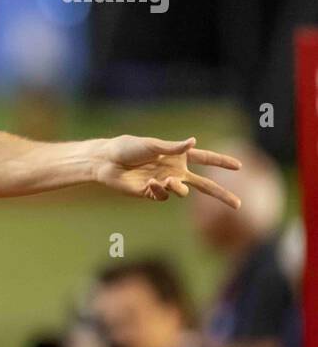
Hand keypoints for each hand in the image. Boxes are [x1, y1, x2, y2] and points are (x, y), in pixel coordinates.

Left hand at [95, 135, 241, 207]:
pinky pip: (163, 196)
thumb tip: (193, 141)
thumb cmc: (127, 148)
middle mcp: (174, 170)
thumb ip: (174, 148)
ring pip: (183, 192)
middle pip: (204, 185)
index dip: (221, 161)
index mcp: (177, 156)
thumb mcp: (152, 145)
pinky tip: (150, 183)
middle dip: (221, 195)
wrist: (106, 161)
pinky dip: (159, 190)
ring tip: (168, 181)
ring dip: (179, 188)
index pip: (205, 158)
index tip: (239, 166)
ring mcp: (164, 183)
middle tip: (238, 205)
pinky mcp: (151, 193)